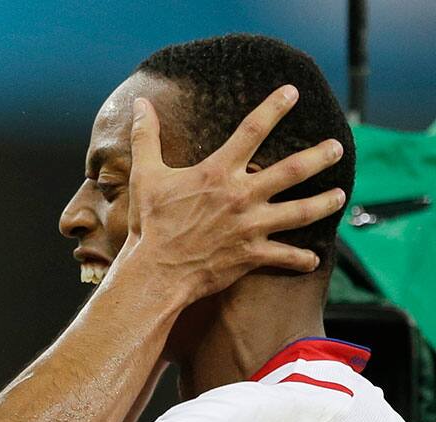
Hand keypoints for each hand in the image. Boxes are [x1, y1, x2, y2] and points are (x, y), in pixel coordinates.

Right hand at [121, 85, 345, 301]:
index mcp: (217, 173)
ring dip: (324, 203)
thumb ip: (146, 137)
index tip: (293, 92)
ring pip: (300, 212)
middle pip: (291, 171)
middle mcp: (241, 196)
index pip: (252, 131)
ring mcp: (251, 226)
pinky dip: (301, 259)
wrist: (156, 271)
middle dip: (318, 157)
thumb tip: (140, 103)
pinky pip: (285, 257)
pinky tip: (314, 259)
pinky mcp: (252, 255)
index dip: (274, 108)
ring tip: (340, 196)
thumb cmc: (150, 223)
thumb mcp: (145, 175)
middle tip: (337, 148)